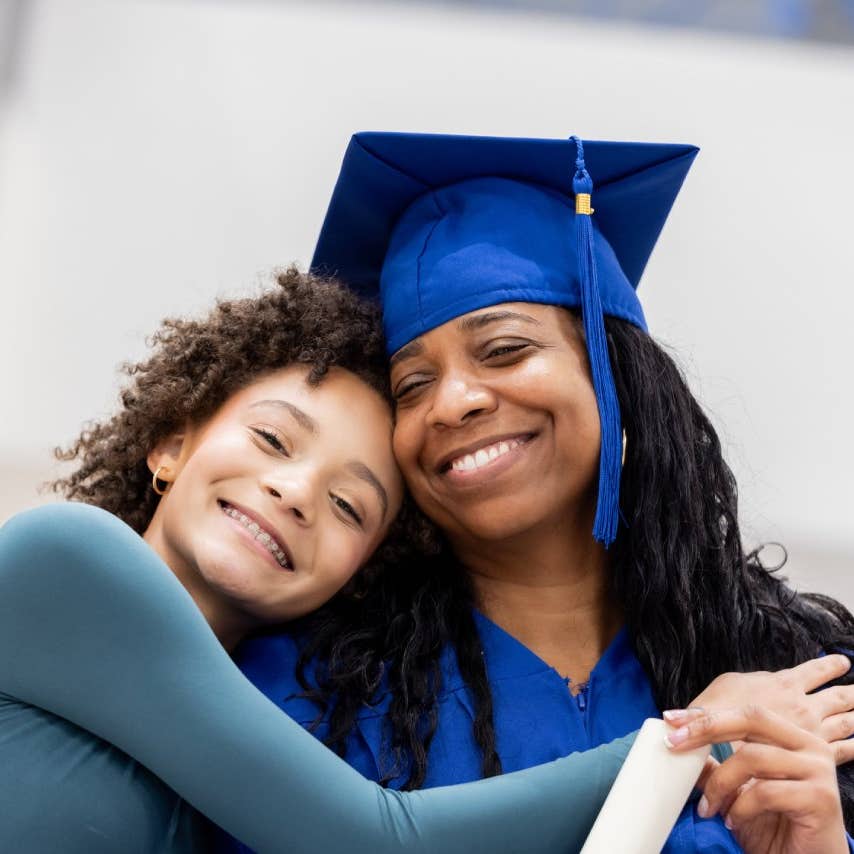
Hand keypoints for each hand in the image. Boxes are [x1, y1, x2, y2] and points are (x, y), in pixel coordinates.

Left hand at [666, 705, 847, 853]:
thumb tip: (678, 744)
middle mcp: (810, 747)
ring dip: (720, 783)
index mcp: (792, 738)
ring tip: (708, 807)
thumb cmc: (774, 827)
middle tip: (673, 743)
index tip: (671, 719)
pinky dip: (740, 807)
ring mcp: (818, 771)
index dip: (707, 715)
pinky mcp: (821, 798)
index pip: (746, 713)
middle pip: (752, 719)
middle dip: (707, 728)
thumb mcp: (736, 793)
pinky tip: (732, 822)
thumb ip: (716, 768)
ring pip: (753, 757)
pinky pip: (766, 792)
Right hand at [680, 655, 853, 764]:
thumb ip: (745, 686)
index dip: (829, 666)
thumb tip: (754, 683)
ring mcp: (814, 733)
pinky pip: (845, 751)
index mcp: (784, 685)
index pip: (814, 672)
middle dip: (852, 693)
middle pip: (839, 697)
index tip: (842, 662)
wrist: (725, 756)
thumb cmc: (719, 715)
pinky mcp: (815, 757)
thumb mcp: (723, 688)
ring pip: (847, 723)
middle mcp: (805, 707)